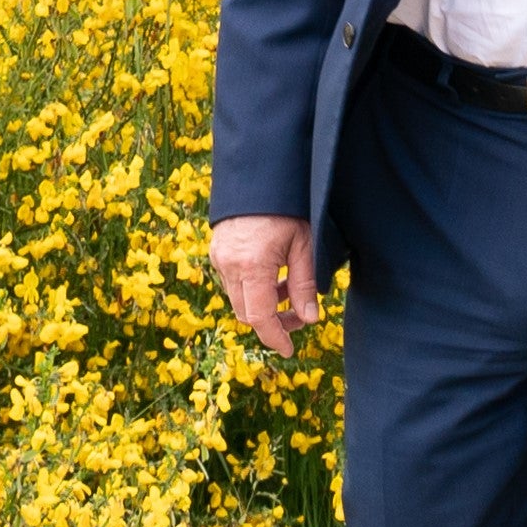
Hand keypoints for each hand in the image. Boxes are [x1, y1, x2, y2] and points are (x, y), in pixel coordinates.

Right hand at [211, 214, 320, 358]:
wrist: (257, 177)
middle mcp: (229, 265)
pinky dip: (252, 289)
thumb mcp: (304, 244)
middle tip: (300, 317)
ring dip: (263, 305)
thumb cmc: (287, 207)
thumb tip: (309, 319)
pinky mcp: (216, 252)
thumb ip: (305, 284)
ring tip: (290, 290)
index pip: (259, 317)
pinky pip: (233, 283)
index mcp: (252, 265)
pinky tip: (274, 277)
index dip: (275, 337)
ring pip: (239, 299)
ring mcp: (219, 258)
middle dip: (273, 323)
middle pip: (246, 313)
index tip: (289, 350)